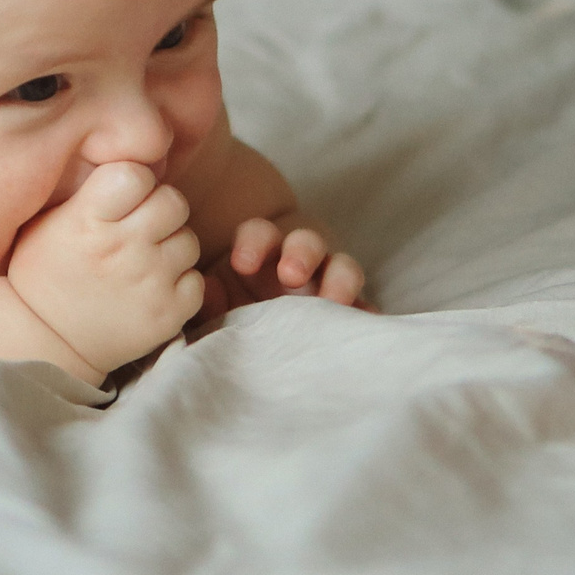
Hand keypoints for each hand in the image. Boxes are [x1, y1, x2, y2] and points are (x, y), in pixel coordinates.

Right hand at [7, 162, 203, 374]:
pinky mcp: (169, 314)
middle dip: (160, 210)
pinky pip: (196, 280)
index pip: (136, 173)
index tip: (124, 195)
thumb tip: (129, 153)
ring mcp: (150, 283)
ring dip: (171, 247)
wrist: (46, 340)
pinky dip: (179, 283)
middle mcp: (123, 248)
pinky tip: (151, 288)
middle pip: (173, 202)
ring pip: (189, 240)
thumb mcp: (50, 220)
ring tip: (143, 261)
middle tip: (141, 227)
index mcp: (89, 220)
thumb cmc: (46, 271)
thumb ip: (90, 187)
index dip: (135, 180)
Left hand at [199, 217, 366, 319]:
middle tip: (290, 273)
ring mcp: (328, 284)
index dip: (255, 242)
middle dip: (302, 252)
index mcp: (262, 252)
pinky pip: (364, 307)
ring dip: (340, 280)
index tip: (242, 262)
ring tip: (333, 300)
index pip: (260, 233)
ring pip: (343, 268)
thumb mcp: (216, 301)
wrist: (257, 341)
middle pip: (307, 242)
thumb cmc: (232, 311)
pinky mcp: (348, 310)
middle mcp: (298, 262)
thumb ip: (208, 296)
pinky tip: (367, 323)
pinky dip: (366, 313)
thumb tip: (207, 290)